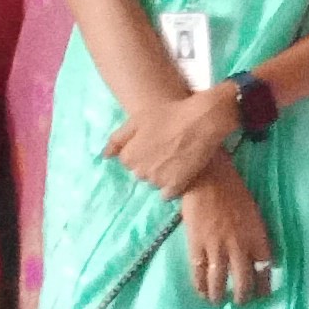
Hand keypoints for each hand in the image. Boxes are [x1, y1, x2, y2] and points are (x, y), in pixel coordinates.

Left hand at [109, 77, 239, 198]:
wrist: (202, 120)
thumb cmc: (169, 114)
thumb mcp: (137, 120)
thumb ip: (117, 139)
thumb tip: (105, 156)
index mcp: (128, 156)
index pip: (129, 161)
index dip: (142, 149)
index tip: (154, 141)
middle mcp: (140, 172)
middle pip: (141, 172)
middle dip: (151, 163)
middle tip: (167, 148)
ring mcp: (158, 180)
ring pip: (155, 182)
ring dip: (162, 174)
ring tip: (177, 158)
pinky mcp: (176, 185)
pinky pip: (168, 194)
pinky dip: (173, 186)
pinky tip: (181, 172)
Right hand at [175, 164, 278, 308]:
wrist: (208, 178)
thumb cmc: (233, 191)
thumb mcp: (253, 213)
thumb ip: (255, 235)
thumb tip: (257, 256)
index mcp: (257, 236)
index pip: (264, 267)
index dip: (264, 283)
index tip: (263, 294)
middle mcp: (239, 245)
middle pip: (243, 279)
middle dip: (242, 295)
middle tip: (241, 302)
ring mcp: (216, 247)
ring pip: (219, 280)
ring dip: (219, 295)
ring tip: (219, 302)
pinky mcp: (196, 245)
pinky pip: (198, 272)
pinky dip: (200, 285)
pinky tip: (202, 292)